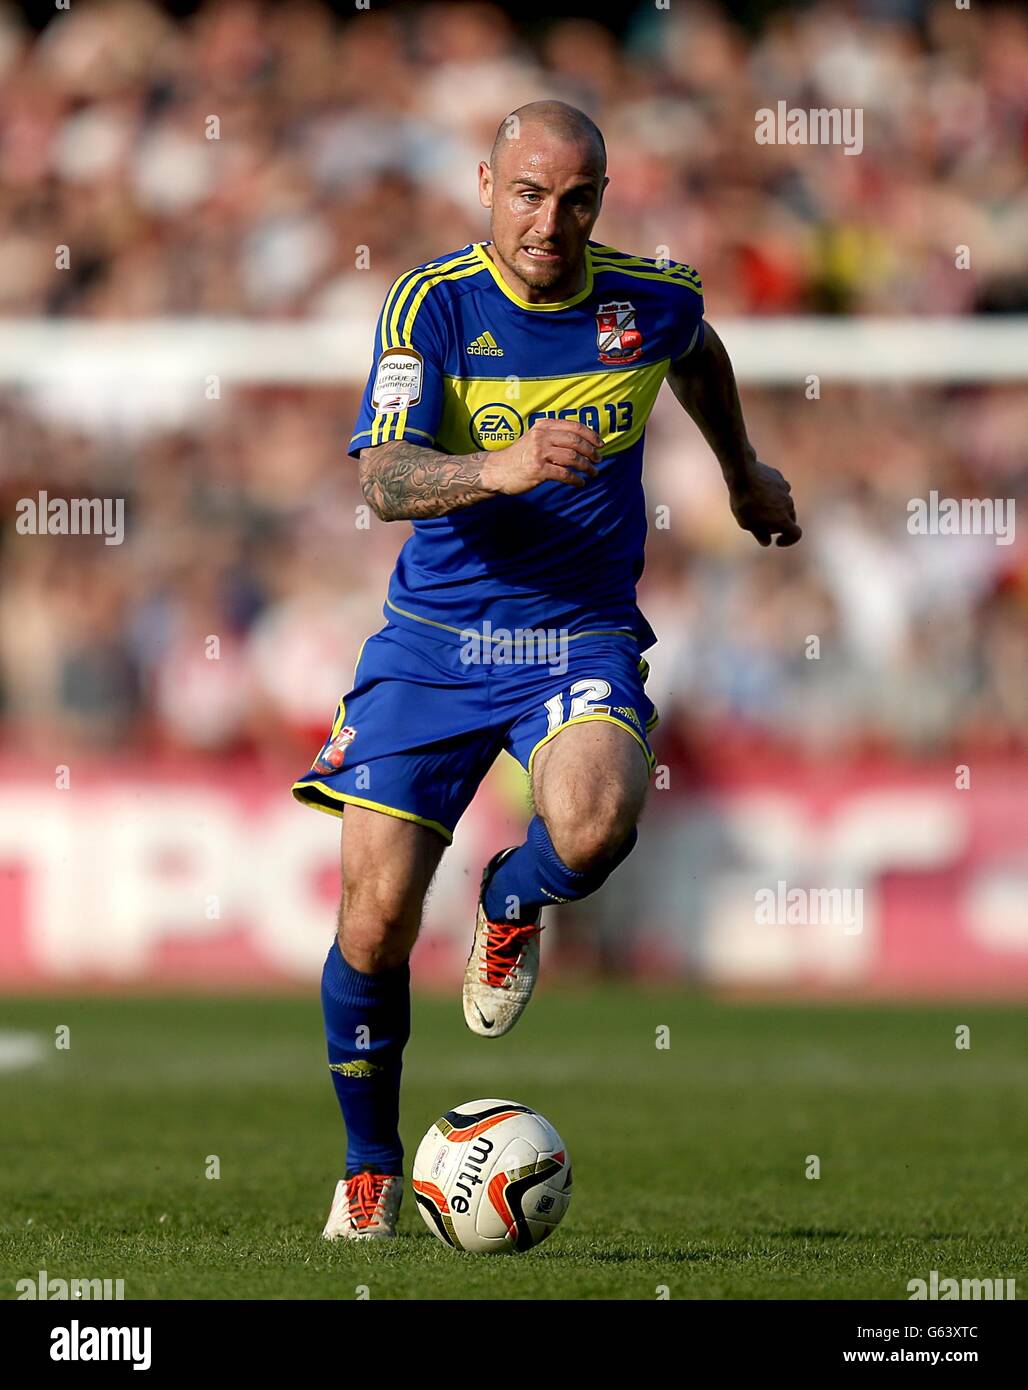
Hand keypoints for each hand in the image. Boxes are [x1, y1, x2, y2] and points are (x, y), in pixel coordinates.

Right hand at [480, 418, 601, 495]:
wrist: (496, 471)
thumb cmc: (518, 457)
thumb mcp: (534, 438)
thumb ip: (552, 435)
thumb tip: (580, 441)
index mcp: (543, 426)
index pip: (574, 426)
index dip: (591, 435)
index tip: (600, 445)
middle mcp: (542, 436)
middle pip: (576, 442)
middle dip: (591, 452)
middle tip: (598, 460)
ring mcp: (539, 453)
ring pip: (573, 458)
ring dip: (587, 467)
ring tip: (593, 473)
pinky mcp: (538, 469)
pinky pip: (564, 474)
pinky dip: (575, 480)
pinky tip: (579, 483)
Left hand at [728, 457, 801, 546]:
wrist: (742, 474)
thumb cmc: (743, 502)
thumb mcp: (747, 524)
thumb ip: (759, 534)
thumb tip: (766, 541)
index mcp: (783, 519)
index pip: (796, 534)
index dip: (789, 540)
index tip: (777, 540)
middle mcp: (788, 505)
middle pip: (791, 518)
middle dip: (780, 524)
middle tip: (762, 524)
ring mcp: (785, 490)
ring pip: (785, 503)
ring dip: (776, 508)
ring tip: (757, 506)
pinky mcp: (780, 479)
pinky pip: (780, 490)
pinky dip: (774, 494)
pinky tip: (760, 492)